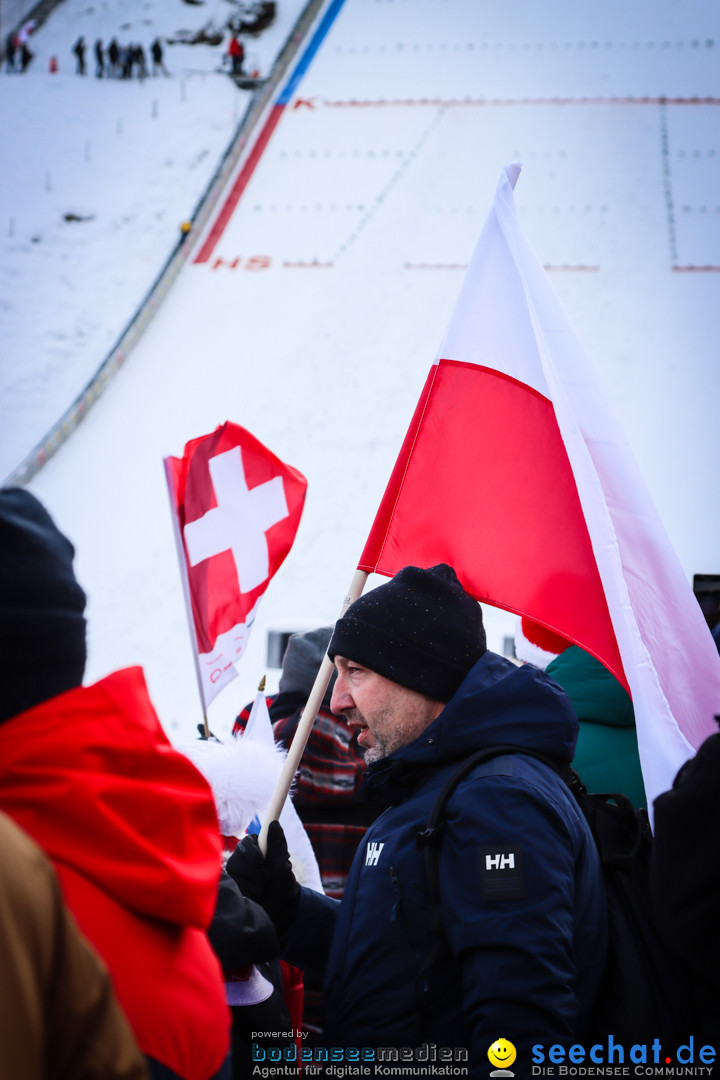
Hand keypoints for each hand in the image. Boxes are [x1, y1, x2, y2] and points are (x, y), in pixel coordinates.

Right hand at [226, 820, 300, 934]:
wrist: (280, 909)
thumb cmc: (282, 884)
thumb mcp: (282, 865)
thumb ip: (278, 845)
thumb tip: (274, 823)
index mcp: (256, 849)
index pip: (246, 842)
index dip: (251, 851)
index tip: (261, 861)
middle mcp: (242, 859)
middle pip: (237, 859)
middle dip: (254, 873)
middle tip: (267, 882)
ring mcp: (235, 874)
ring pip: (235, 875)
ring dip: (252, 885)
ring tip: (263, 891)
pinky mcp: (231, 888)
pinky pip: (232, 888)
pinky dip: (246, 894)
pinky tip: (254, 898)